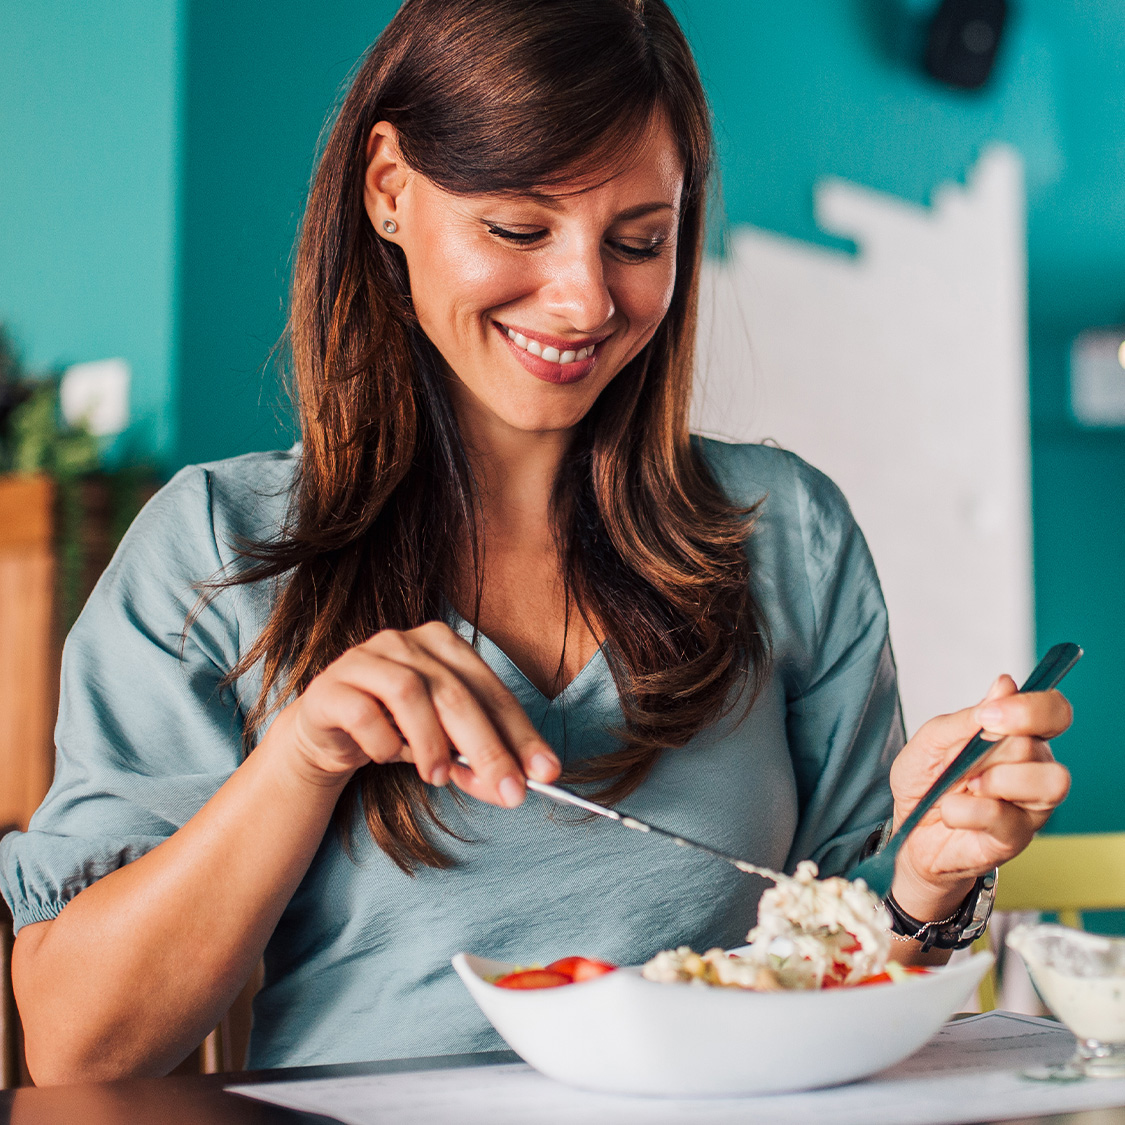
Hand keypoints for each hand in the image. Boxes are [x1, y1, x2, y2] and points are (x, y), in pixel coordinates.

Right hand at [272, 621, 560, 806]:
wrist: (327, 734)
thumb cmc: (396, 730)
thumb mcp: (445, 747)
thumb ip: (478, 763)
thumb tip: (517, 788)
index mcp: (444, 644)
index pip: (492, 691)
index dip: (521, 733)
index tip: (546, 772)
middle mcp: (406, 641)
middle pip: (456, 692)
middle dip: (488, 746)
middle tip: (509, 790)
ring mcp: (365, 657)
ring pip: (410, 692)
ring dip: (431, 743)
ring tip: (438, 778)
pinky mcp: (330, 686)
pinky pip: (362, 711)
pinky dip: (383, 741)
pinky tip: (387, 756)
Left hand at [889, 675, 1072, 917]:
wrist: (909, 830)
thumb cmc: (926, 782)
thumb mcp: (932, 741)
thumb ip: (967, 718)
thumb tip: (1005, 685)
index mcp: (1018, 736)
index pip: (1054, 712)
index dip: (1032, 708)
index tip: (991, 714)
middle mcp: (1034, 767)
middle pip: (1036, 745)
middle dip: (990, 750)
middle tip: (963, 762)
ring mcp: (1032, 805)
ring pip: (1047, 781)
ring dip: (995, 779)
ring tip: (966, 787)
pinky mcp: (1017, 837)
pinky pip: (1003, 816)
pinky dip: (965, 810)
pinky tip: (951, 812)